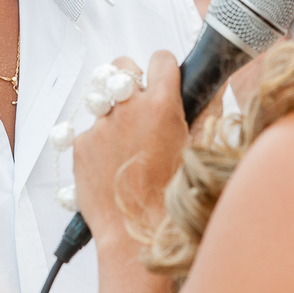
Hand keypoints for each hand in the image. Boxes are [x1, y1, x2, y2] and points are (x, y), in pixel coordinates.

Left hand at [73, 50, 187, 249]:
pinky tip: (111, 166)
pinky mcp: (80, 144)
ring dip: (114, 114)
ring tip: (126, 145)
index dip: (164, 67)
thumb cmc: (172, 197)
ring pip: (104, 101)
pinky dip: (99, 143)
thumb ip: (206, 113)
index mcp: (161, 105)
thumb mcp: (198, 150)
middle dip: (130, 81)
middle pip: (122, 66)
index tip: (164, 76)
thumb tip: (213, 88)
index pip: (161, 59)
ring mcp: (100, 125)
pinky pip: (89, 132)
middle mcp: (128, 108)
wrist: (136, 233)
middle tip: (139, 105)